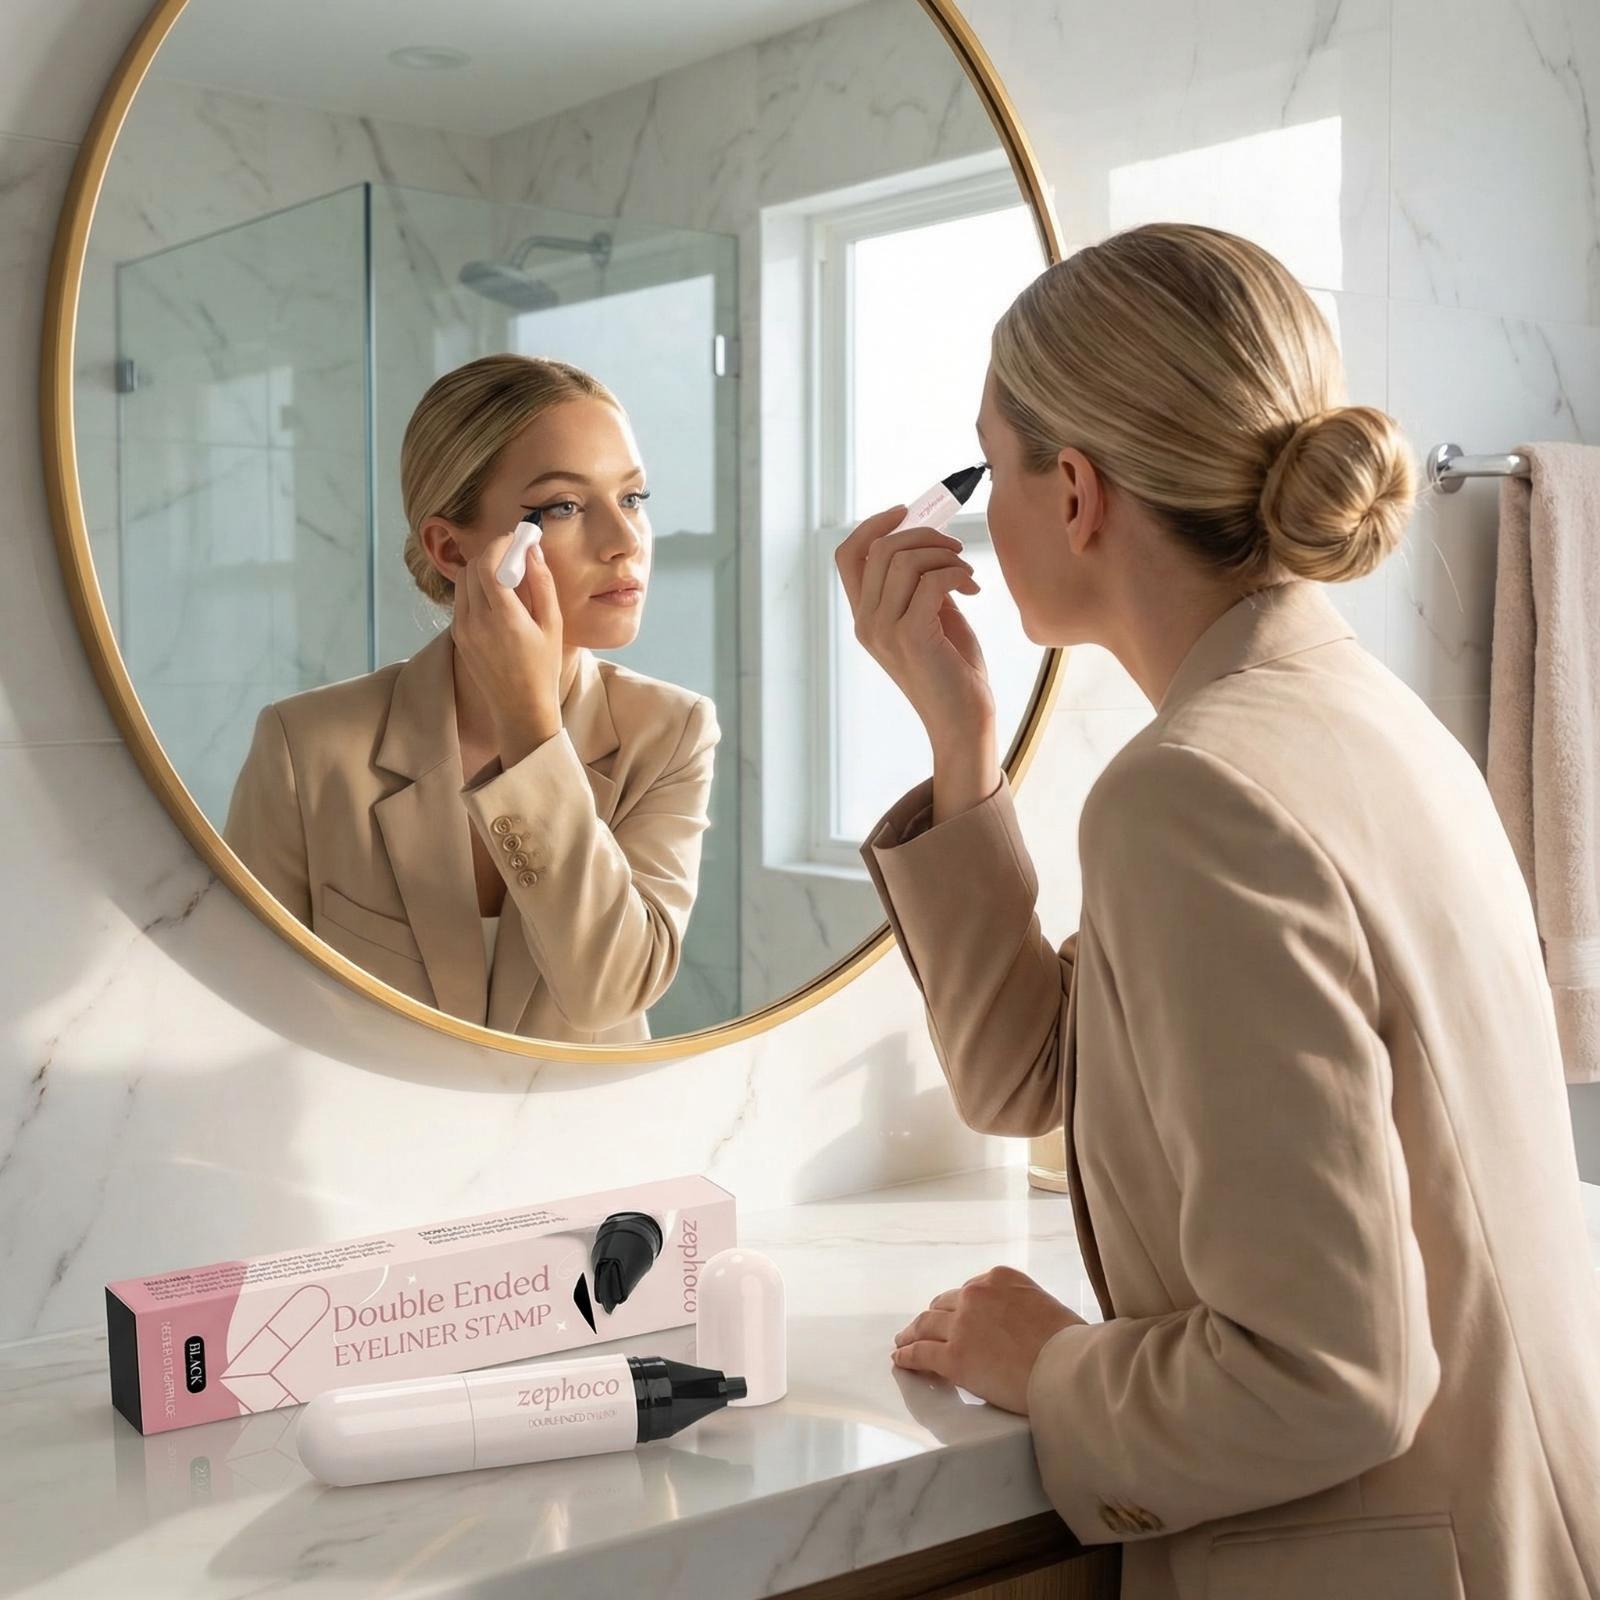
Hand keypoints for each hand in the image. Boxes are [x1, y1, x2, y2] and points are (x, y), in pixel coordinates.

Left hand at [451, 526, 563, 765]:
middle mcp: (476, 622)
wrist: (520, 708)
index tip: (516, 539)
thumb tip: (532, 551)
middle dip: (492, 554)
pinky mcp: (458, 636)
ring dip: (481, 570)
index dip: (500, 545)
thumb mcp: (553, 625)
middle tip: (514, 554)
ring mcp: (462, 630)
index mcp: (504, 619)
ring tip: (506, 577)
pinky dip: (476, 589)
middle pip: (472, 568)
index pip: (489, 565)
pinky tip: (497, 599)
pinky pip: (462, 600)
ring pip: (463, 582)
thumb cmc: (543, 669)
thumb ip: (542, 584)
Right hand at [835, 506, 994, 756]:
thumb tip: (930, 540)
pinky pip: (929, 581)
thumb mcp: (932, 617)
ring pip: (903, 560)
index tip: (906, 512)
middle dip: (923, 534)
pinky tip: (972, 586)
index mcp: (865, 617)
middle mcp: (866, 623)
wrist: (964, 721)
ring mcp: (884, 631)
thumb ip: (922, 583)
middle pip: (879, 549)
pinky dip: (955, 573)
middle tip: (955, 548)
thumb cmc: (953, 670)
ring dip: (943, 554)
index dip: (874, 525)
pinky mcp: (911, 637)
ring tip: (966, 572)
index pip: (847, 555)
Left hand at [890, 1265, 1085, 1414]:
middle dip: (933, 1317)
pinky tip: (900, 1358)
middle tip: (922, 1327)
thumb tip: (1021, 1326)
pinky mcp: (954, 1357)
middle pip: (943, 1305)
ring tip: (903, 1341)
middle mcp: (975, 1295)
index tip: (951, 1315)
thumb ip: (1023, 1308)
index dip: (958, 1307)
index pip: (969, 1292)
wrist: (1067, 1367)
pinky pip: (921, 1353)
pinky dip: (907, 1355)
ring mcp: (962, 1325)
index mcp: (999, 1278)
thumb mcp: (1046, 1306)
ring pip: (926, 1325)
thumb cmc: (1070, 1344)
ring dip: (912, 1333)